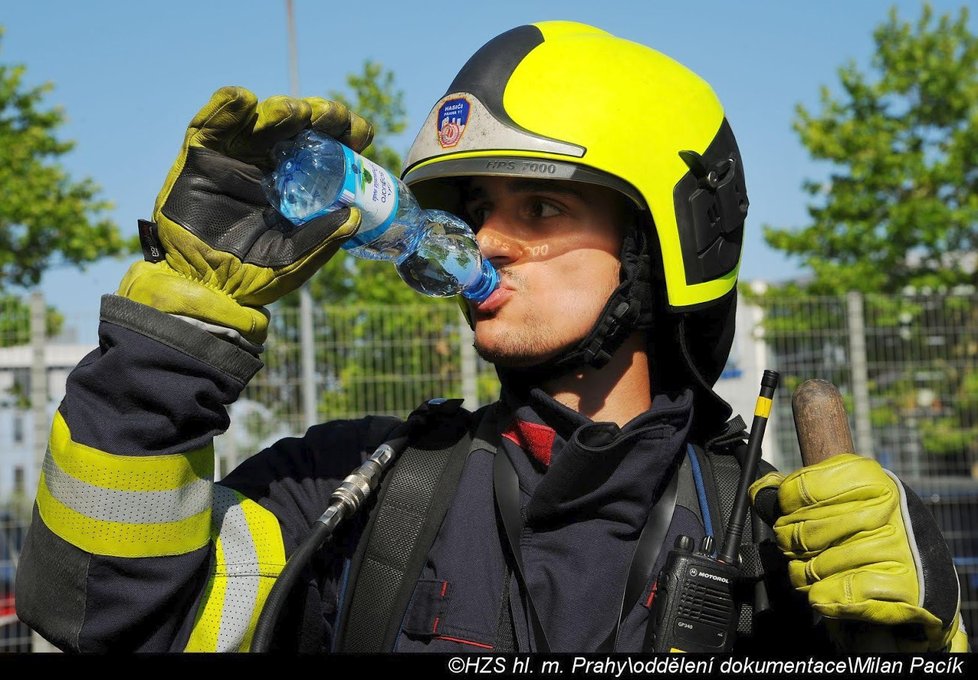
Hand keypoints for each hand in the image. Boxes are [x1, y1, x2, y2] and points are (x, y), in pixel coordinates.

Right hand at [118, 86, 372, 344]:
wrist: (205, 288)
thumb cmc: (253, 276)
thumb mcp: (293, 259)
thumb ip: (321, 238)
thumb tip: (354, 216)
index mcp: (297, 183)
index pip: (326, 149)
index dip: (345, 134)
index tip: (362, 132)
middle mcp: (269, 163)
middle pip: (299, 127)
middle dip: (319, 116)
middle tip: (331, 116)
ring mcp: (235, 157)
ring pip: (260, 120)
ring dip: (280, 109)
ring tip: (295, 112)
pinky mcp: (200, 156)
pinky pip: (211, 125)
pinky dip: (224, 107)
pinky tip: (242, 99)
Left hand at [750, 454, 965, 650]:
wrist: (920, 565)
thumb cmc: (870, 524)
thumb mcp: (840, 492)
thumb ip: (799, 488)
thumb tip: (760, 490)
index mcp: (866, 476)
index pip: (796, 490)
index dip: (783, 507)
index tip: (788, 513)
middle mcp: (882, 508)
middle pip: (800, 532)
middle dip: (789, 544)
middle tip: (795, 546)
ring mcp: (891, 547)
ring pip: (812, 567)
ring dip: (803, 573)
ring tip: (813, 569)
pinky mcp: (898, 586)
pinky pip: (834, 594)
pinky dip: (821, 596)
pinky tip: (826, 589)